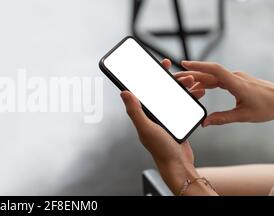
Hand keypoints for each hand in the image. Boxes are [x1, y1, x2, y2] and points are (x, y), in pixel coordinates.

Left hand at [120, 59, 216, 194]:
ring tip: (195, 83)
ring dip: (184, 88)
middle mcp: (153, 114)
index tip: (161, 63)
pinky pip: (183, 105)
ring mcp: (165, 117)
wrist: (178, 165)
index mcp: (143, 113)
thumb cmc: (160, 149)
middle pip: (162, 90)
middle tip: (186, 75)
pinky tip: (199, 93)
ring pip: (175, 96)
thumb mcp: (146, 128)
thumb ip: (135, 110)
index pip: (145, 89)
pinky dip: (191, 98)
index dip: (152, 75)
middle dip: (174, 80)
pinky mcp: (177, 121)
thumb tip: (124, 92)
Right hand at [176, 61, 273, 126]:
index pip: (214, 70)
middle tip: (176, 76)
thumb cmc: (268, 107)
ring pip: (213, 76)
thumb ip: (222, 118)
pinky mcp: (237, 81)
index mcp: (237, 84)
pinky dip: (207, 81)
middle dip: (192, 73)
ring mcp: (236, 78)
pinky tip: (200, 87)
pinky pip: (219, 79)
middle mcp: (235, 77)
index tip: (184, 64)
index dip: (199, 66)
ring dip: (198, 77)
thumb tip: (205, 123)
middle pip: (209, 73)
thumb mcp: (244, 116)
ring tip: (185, 82)